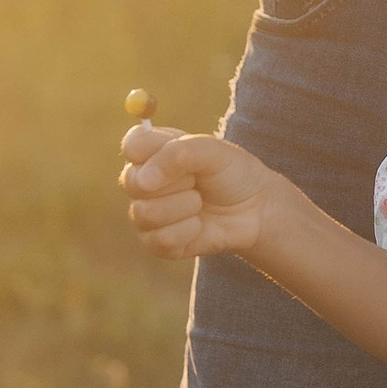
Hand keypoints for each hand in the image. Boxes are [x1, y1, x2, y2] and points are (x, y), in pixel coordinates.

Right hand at [122, 119, 293, 264]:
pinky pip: (161, 239)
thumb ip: (179, 154)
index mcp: (154, 151)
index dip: (152, 152)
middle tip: (196, 181)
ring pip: (145, 213)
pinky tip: (200, 225)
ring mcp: (146, 213)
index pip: (132, 145)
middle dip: (175, 182)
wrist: (255, 210)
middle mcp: (143, 181)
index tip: (178, 156)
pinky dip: (189, 230)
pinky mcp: (156, 242)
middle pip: (131, 181)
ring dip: (185, 206)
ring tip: (200, 202)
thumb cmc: (232, 174)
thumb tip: (144, 180)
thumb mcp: (214, 152)